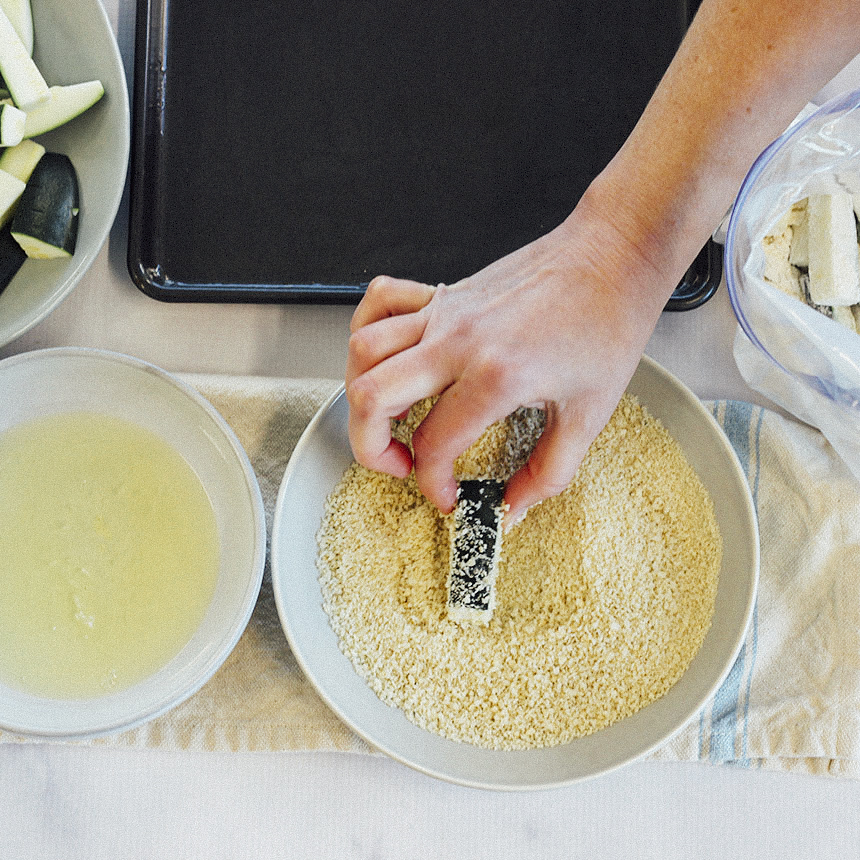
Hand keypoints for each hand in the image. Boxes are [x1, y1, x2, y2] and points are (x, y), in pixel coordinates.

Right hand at [345, 190, 676, 524]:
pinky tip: (388, 358)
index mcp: (496, 377)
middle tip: (399, 464)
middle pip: (371, 397)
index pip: (434, 445)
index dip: (433, 483)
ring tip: (388, 418)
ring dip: (361, 394)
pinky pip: (379, 302)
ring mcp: (445, 312)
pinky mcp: (445, 293)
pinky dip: (368, 331)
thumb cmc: (607, 323)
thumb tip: (514, 508)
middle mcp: (458, 341)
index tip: (448, 493)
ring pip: (363, 351)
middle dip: (371, 448)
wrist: (614, 257)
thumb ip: (547, 474)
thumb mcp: (588, 416)